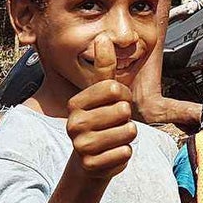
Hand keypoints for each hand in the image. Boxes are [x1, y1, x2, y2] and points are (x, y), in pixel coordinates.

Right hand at [65, 33, 136, 181]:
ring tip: (112, 138)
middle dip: (126, 117)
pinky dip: (124, 153)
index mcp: (76, 103)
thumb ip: (104, 67)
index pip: (114, 88)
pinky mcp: (92, 165)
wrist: (91, 160)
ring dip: (127, 135)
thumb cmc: (102, 120)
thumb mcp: (102, 93)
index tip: (114, 103)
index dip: (123, 96)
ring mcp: (81, 145)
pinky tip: (110, 154)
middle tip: (112, 124)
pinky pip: (126, 152)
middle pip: (123, 110)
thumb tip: (103, 38)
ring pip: (128, 131)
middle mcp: (74, 123)